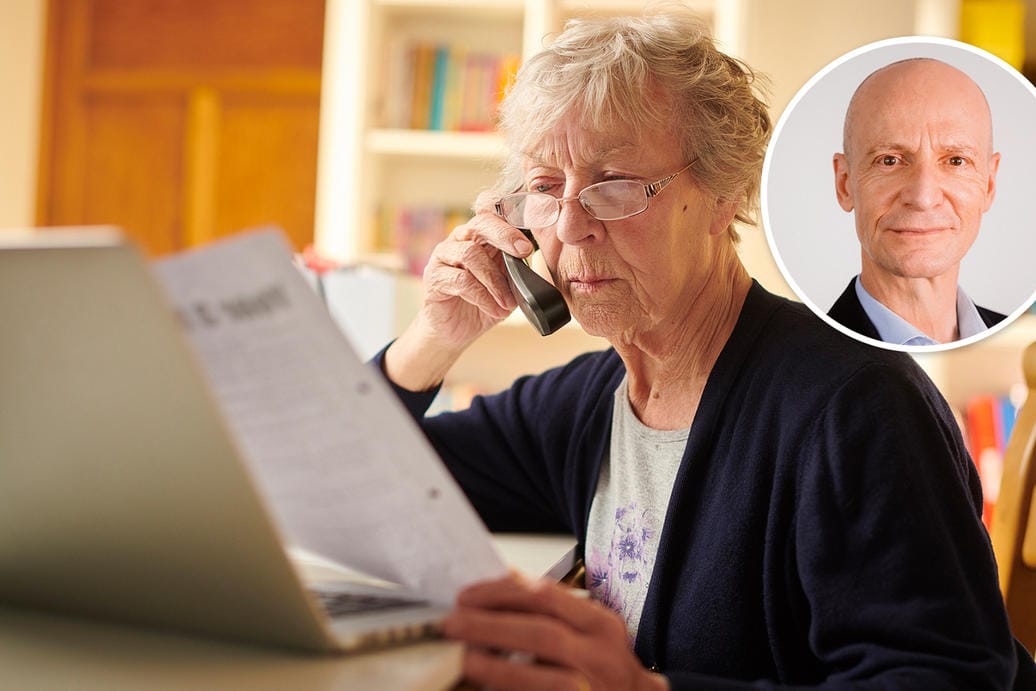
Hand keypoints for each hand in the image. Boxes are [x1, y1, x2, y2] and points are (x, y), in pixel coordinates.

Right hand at [417, 208, 530, 347]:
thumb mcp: (507, 287)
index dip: (512, 226)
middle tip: (523, 252)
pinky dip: (483, 297)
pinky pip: (460, 280)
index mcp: (479, 237)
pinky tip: (495, 310)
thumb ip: (517, 272)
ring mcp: (443, 257)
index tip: (529, 246)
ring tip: (508, 303)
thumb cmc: (482, 304)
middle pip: (479, 225)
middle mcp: (459, 240)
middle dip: (504, 236)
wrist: (455, 331)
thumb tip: (535, 267)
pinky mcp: (433, 278)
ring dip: (494, 280)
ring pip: (470, 254)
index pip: (494, 218)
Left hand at [443, 574, 668, 690]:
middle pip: (541, 633)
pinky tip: (486, 689)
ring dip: (496, 667)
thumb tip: (498, 586)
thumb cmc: (602, 668)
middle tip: (452, 623)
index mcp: (598, 624)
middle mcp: (600, 655)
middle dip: (491, 626)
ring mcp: (591, 688)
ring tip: (464, 658)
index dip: (501, 593)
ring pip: (541, 677)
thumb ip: (550, 612)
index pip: (546, 596)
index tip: (466, 596)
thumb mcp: (587, 632)